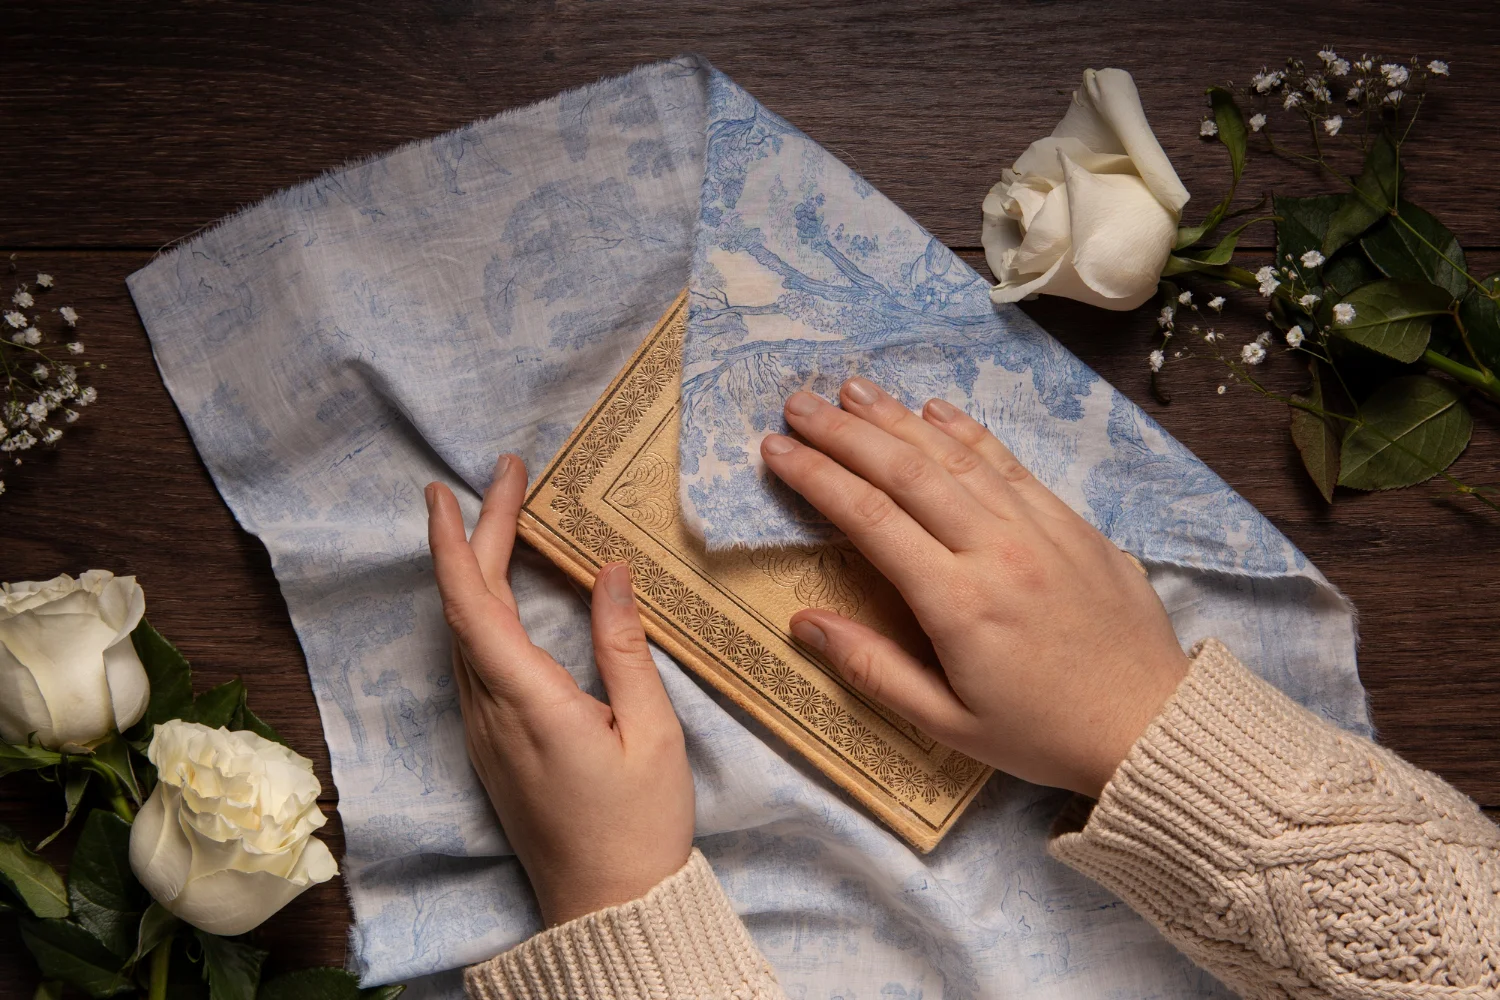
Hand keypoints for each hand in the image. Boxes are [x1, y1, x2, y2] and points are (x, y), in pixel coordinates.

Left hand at [426, 456, 693, 925]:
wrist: (608, 907)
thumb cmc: (640, 825)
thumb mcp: (652, 732)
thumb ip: (623, 648)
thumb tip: (609, 573)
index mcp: (528, 703)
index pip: (472, 604)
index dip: (455, 541)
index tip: (448, 489)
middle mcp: (490, 713)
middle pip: (464, 607)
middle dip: (476, 535)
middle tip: (504, 478)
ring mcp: (484, 732)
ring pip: (463, 633)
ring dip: (475, 570)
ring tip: (503, 517)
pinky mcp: (491, 746)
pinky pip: (473, 661)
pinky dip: (481, 610)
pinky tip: (503, 590)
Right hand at [760, 379, 1188, 797]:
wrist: (1151, 726)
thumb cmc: (1042, 735)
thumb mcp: (948, 724)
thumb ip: (872, 669)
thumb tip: (804, 622)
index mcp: (958, 603)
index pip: (870, 518)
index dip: (816, 477)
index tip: (776, 449)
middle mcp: (997, 550)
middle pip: (906, 471)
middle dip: (845, 432)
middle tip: (797, 403)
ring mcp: (1041, 529)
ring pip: (957, 456)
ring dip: (899, 418)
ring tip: (852, 391)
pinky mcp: (1073, 524)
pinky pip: (1011, 464)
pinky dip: (968, 432)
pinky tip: (934, 408)